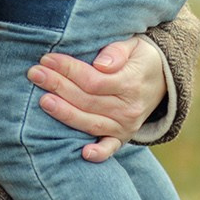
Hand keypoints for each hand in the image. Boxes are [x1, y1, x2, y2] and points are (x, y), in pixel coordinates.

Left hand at [27, 34, 166, 161]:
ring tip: (43, 101)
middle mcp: (128, 109)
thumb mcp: (134, 45)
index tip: (48, 59)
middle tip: (35, 73)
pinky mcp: (122, 137)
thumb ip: (117, 51)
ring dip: (64, 113)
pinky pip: (110, 148)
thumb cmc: (140, 58)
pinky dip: (99, 153)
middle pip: (87, 100)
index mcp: (130, 84)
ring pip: (90, 123)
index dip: (69, 70)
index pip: (93, 80)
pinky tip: (83, 154)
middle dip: (58, 86)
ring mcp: (125, 126)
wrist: (164, 79)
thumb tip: (101, 64)